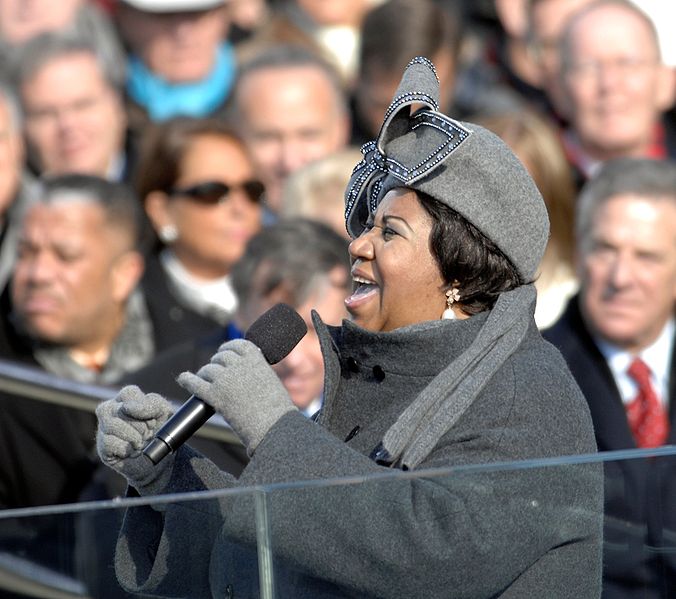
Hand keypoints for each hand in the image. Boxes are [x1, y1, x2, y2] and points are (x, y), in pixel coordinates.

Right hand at [96, 385, 173, 494]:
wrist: (161, 460)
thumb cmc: (161, 431)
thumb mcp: (164, 412)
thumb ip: (150, 403)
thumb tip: (126, 408)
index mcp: (126, 398)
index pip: (129, 392)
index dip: (143, 408)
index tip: (153, 420)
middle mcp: (111, 410)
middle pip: (121, 410)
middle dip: (141, 425)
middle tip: (148, 434)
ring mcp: (103, 428)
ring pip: (113, 424)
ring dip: (134, 437)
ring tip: (141, 443)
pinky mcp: (102, 446)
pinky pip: (110, 442)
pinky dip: (126, 449)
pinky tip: (131, 452)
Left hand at [176, 339, 294, 453]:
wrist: (274, 426)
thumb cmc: (276, 407)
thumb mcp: (269, 378)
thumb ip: (255, 369)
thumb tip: (240, 367)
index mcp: (254, 358)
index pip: (236, 344)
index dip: (228, 349)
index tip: (224, 353)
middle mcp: (238, 365)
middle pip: (220, 357)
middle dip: (217, 363)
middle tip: (216, 373)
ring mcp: (225, 379)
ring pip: (207, 370)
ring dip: (205, 374)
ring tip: (206, 382)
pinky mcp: (214, 395)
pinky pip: (195, 383)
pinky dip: (187, 380)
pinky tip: (183, 379)